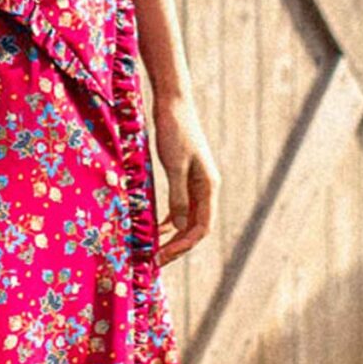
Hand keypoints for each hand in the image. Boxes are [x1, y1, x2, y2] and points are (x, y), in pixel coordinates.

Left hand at [150, 93, 217, 265]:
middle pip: (195, 227)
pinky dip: (169, 220)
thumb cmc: (175, 131)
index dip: (182, 247)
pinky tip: (155, 227)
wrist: (174, 102)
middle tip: (155, 261)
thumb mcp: (174, 165)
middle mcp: (206, 187)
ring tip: (154, 249)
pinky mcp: (185, 175)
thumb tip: (178, 227)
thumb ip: (178, 196)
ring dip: (173, 235)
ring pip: (188, 218)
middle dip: (177, 246)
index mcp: (208, 186)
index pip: (201, 228)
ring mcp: (196, 181)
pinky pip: (180, 206)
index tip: (161, 257)